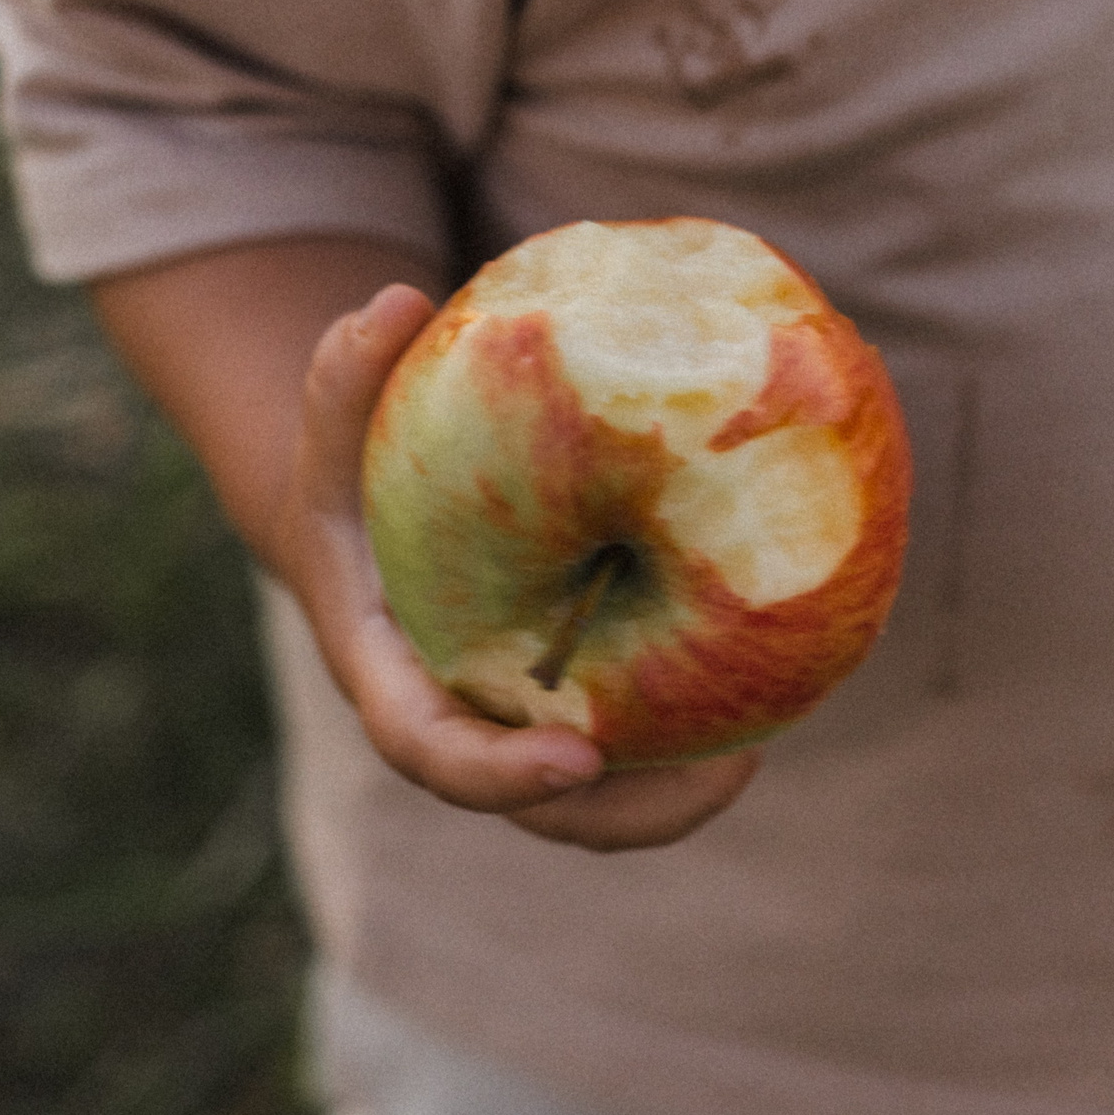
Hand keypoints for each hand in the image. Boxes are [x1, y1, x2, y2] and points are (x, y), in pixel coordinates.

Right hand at [273, 280, 760, 850]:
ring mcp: (530, 723)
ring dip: (687, 787)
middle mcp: (468, 721)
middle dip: (638, 811)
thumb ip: (346, 374)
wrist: (377, 522)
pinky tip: (778, 678)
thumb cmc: (356, 472)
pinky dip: (706, 726)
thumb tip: (397, 303)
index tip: (579, 758)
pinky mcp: (585, 701)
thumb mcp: (335, 425)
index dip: (501, 774)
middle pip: (550, 809)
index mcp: (395, 681)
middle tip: (732, 769)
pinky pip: (647, 736)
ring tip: (765, 743)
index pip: (435, 753)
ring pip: (613, 795)